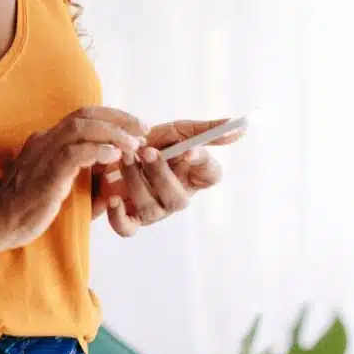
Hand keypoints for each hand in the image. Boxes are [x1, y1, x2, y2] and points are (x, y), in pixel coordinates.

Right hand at [0, 106, 147, 249]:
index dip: (113, 117)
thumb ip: (88, 184)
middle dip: (119, 119)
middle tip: (143, 129)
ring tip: (133, 144)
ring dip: (112, 133)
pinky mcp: (46, 172)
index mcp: (48, 140)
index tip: (136, 128)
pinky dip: (97, 150)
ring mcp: (43, 153)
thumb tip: (115, 187)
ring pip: (81, 128)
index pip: (84, 116)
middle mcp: (45, 140)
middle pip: (86, 114)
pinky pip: (74, 153)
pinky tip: (114, 157)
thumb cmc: (29, 209)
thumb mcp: (64, 190)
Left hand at [98, 118, 244, 237]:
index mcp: (194, 176)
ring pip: (150, 208)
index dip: (203, 164)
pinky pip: (127, 228)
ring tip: (124, 158)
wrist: (116, 151)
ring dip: (136, 182)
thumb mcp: (180, 131)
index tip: (190, 149)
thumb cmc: (154, 142)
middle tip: (146, 151)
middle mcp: (177, 197)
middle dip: (161, 174)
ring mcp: (155, 211)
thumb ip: (207, 130)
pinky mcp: (130, 218)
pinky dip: (119, 217)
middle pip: (178, 199)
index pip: (212, 175)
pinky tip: (113, 197)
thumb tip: (240, 125)